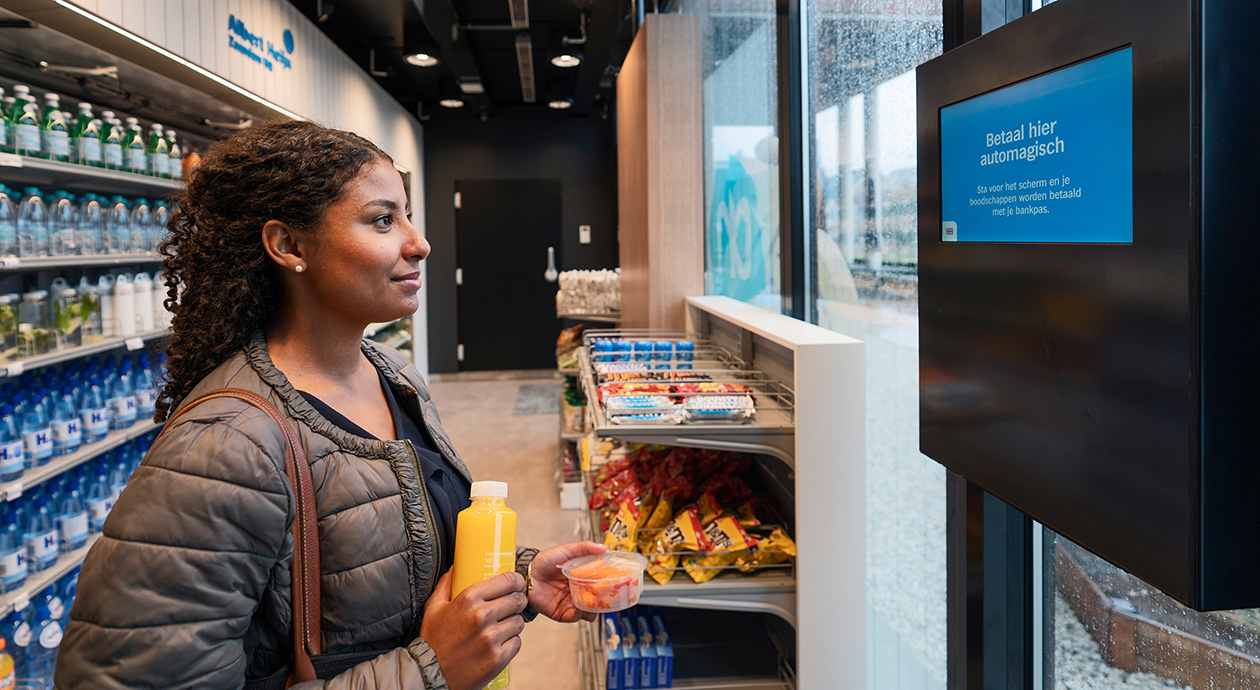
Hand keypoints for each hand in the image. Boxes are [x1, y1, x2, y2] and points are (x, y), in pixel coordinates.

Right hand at [419, 570, 527, 689]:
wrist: (429, 674)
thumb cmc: (432, 640)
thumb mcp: (434, 607)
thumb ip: (446, 584)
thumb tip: (456, 567)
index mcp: (468, 599)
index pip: (507, 581)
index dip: (516, 580)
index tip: (516, 583)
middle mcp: (481, 616)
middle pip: (517, 599)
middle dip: (517, 601)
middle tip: (511, 605)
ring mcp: (491, 638)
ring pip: (519, 621)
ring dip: (513, 622)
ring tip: (502, 626)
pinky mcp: (497, 658)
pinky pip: (517, 642)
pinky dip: (511, 642)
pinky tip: (499, 643)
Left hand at [527, 542, 607, 622]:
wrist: (526, 574)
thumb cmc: (544, 561)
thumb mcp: (566, 550)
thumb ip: (584, 548)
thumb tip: (604, 547)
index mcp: (581, 577)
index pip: (599, 584)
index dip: (607, 585)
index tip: (614, 584)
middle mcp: (577, 591)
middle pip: (596, 600)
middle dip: (603, 601)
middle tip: (607, 598)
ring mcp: (570, 602)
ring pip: (588, 612)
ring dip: (592, 610)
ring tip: (593, 604)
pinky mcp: (561, 612)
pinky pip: (574, 617)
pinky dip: (578, 615)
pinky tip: (579, 608)